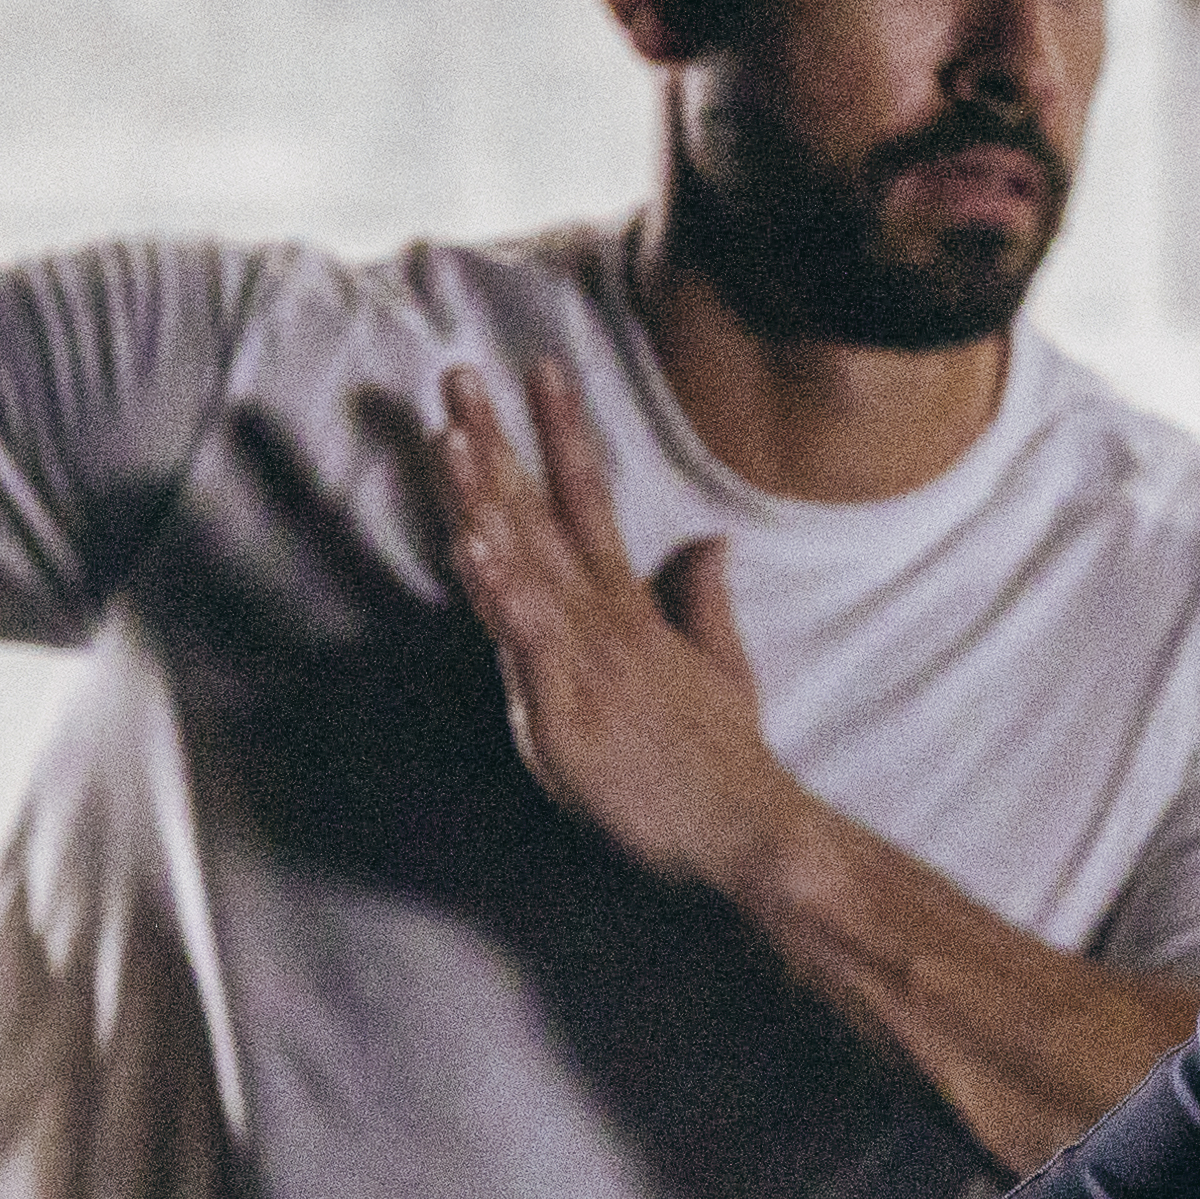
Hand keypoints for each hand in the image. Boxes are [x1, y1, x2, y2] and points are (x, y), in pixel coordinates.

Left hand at [433, 358, 804, 900]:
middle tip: (457, 374)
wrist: (747, 829)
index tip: (540, 369)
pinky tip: (473, 543)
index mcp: (631, 606)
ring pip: (527, 561)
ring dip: (485, 495)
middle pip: (541, 512)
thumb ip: (701, 599)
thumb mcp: (720, 666)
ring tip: (452, 433)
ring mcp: (586, 657)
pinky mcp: (568, 706)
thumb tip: (706, 540)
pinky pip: (527, 635)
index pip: (590, 498)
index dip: (562, 430)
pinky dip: (500, 587)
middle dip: (498, 441)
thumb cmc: (723, 761)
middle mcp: (604, 617)